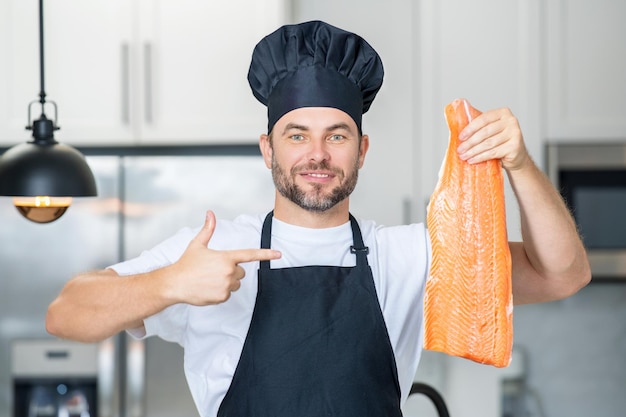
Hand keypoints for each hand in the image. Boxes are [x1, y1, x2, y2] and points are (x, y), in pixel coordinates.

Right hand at [165, 210, 280, 304]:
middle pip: (241, 271)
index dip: (266, 254)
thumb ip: (208, 229)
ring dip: (227, 282)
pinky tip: (208, 288)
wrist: (174, 283)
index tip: (279, 254)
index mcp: (226, 257)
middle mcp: (229, 271)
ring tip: (210, 279)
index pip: (250, 255)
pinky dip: (221, 292)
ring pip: (236, 283)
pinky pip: (228, 294)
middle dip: (231, 271)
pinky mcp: (222, 297)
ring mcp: (226, 285)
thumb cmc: (186, 263)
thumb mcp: (197, 244)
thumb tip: (210, 213)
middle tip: (213, 270)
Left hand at [456, 107, 529, 170]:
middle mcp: (511, 121)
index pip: (483, 119)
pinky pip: (493, 152)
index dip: (470, 128)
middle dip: (470, 142)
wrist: (516, 156)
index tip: (460, 137)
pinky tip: (473, 160)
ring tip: (464, 156)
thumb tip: (457, 127)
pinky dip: (481, 157)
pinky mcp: (515, 146)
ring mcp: (515, 133)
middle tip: (460, 149)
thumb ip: (479, 126)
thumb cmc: (500, 142)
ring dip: (473, 151)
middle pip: (485, 132)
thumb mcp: (491, 131)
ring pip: (488, 143)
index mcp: (503, 112)